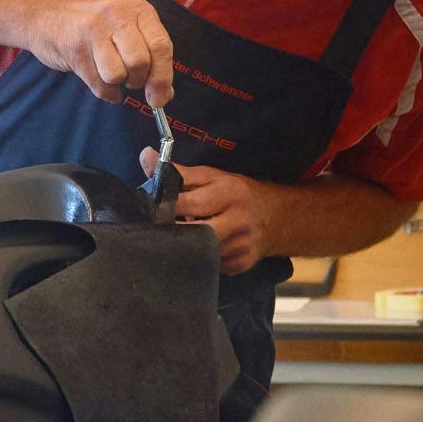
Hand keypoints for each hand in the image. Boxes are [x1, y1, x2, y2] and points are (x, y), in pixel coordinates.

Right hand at [29, 0, 173, 106]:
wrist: (45, 15)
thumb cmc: (94, 26)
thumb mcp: (126, 29)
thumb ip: (150, 56)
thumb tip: (165, 95)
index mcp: (138, 8)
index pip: (161, 46)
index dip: (163, 77)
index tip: (160, 98)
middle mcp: (117, 15)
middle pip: (140, 62)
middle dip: (138, 81)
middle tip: (131, 80)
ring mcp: (93, 30)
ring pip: (117, 74)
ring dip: (117, 84)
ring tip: (111, 74)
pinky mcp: (74, 48)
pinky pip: (98, 84)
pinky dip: (104, 92)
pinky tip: (99, 81)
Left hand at [141, 148, 273, 274]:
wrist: (277, 218)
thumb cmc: (238, 194)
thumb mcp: (212, 177)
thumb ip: (179, 172)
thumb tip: (146, 156)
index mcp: (231, 194)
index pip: (191, 203)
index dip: (167, 206)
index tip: (151, 207)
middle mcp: (238, 222)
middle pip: (193, 232)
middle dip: (172, 230)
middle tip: (158, 226)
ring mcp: (239, 248)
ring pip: (198, 252)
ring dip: (183, 244)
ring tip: (177, 235)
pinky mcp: (238, 265)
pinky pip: (208, 263)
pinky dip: (197, 255)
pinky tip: (195, 246)